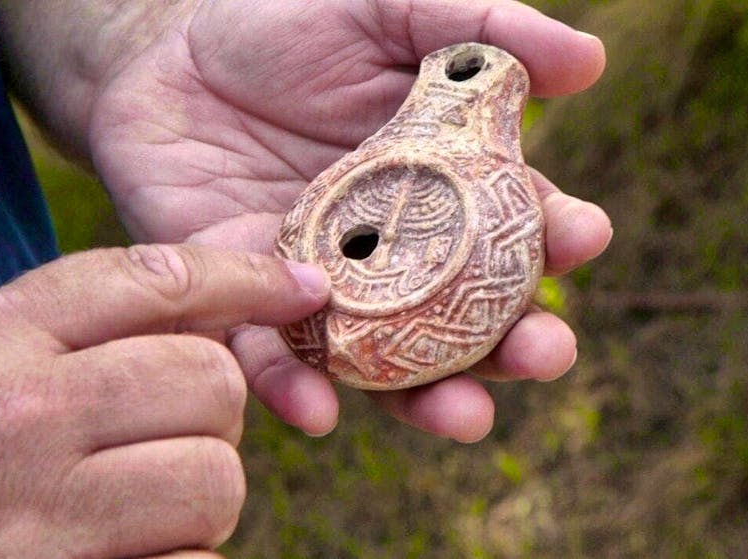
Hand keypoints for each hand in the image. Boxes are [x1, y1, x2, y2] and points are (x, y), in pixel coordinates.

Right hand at [0, 245, 329, 557]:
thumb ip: (73, 329)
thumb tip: (223, 309)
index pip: (156, 279)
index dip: (248, 277)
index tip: (304, 288)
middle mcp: (19, 418)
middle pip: (212, 381)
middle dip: (211, 414)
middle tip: (160, 439)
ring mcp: (40, 517)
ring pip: (217, 479)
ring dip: (199, 498)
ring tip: (135, 508)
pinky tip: (125, 556)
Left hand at [82, 0, 610, 441]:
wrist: (160, 52)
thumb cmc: (280, 25)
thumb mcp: (382, 10)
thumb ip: (476, 25)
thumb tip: (588, 61)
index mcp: (438, 188)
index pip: (512, 226)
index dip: (554, 236)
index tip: (580, 236)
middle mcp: (391, 253)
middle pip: (465, 318)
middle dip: (513, 346)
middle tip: (546, 354)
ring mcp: (321, 286)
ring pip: (386, 362)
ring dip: (429, 399)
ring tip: (466, 417)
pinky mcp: (242, 300)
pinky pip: (271, 358)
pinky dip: (295, 388)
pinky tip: (321, 411)